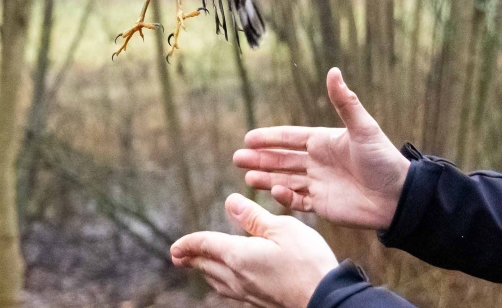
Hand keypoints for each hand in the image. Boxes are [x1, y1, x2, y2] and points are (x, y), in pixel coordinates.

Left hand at [171, 193, 338, 307]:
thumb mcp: (283, 229)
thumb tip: (231, 202)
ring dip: (203, 271)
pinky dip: (221, 282)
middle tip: (177, 256)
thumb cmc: (308, 262)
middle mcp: (238, 277)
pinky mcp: (260, 303)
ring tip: (197, 266)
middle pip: (206, 265)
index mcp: (238, 256)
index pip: (205, 245)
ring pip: (217, 281)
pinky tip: (227, 283)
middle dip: (190, 258)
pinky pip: (231, 291)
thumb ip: (255, 217)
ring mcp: (248, 293)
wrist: (326, 300)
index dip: (189, 243)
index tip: (175, 246)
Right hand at [233, 67, 409, 230]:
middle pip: (281, 159)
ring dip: (266, 178)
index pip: (289, 138)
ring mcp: (319, 184)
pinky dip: (285, 198)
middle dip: (259, 159)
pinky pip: (298, 202)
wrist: (399, 197)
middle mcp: (317, 162)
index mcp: (323, 142)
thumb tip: (334, 70)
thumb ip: (345, 102)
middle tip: (237, 158)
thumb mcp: (364, 128)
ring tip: (247, 178)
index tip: (248, 138)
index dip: (269, 138)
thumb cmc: (384, 160)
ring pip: (285, 180)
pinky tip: (274, 192)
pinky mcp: (322, 206)